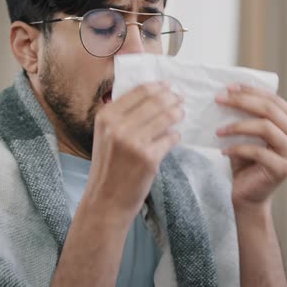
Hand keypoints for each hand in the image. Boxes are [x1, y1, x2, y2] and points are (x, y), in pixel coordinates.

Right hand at [86, 81, 183, 220]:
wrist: (106, 200)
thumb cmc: (109, 166)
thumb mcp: (105, 135)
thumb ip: (122, 115)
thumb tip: (151, 94)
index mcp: (106, 117)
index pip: (139, 91)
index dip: (158, 86)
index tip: (168, 86)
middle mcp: (118, 127)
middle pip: (155, 101)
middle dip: (172, 98)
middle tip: (180, 99)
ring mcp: (134, 142)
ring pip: (166, 117)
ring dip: (177, 114)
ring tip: (181, 114)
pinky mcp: (149, 158)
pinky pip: (170, 138)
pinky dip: (175, 136)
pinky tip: (174, 138)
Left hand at [215, 84, 286, 209]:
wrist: (248, 195)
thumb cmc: (246, 162)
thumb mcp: (247, 134)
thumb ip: (247, 114)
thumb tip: (229, 90)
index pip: (274, 100)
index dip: (251, 91)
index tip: (229, 87)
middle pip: (270, 110)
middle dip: (242, 101)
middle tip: (219, 99)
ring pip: (265, 127)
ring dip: (237, 126)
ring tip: (218, 130)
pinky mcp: (283, 168)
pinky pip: (257, 151)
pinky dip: (237, 148)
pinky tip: (223, 150)